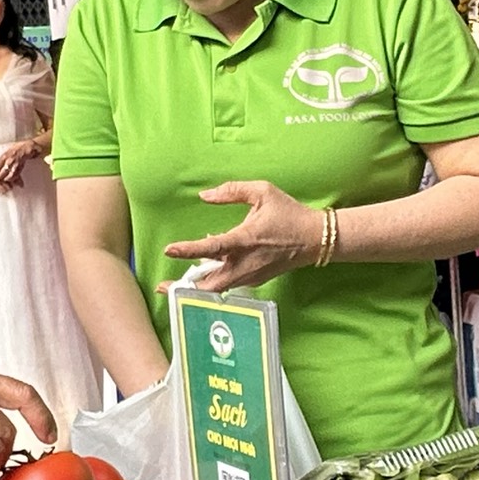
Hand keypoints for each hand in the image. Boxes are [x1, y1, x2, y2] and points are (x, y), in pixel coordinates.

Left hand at [163, 181, 322, 290]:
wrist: (316, 239)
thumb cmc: (290, 214)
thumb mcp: (263, 191)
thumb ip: (232, 191)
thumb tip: (205, 195)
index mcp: (245, 240)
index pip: (211, 248)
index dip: (188, 250)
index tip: (169, 251)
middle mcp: (245, 262)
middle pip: (209, 285)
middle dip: (184, 288)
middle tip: (162, 288)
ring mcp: (251, 274)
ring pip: (218, 288)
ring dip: (197, 286)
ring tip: (178, 284)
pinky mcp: (256, 279)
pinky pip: (230, 283)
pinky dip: (215, 280)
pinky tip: (206, 270)